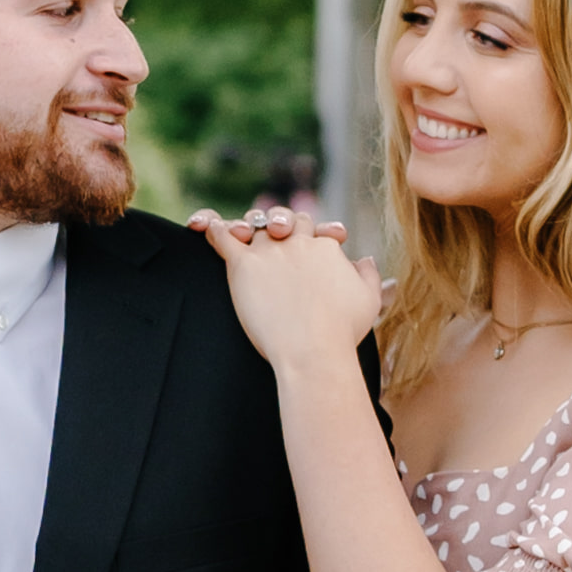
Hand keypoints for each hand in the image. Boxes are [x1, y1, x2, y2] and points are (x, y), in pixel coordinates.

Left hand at [190, 204, 383, 378]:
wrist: (313, 351)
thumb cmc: (342, 332)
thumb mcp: (369, 300)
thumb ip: (369, 275)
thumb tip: (364, 259)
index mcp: (325, 247)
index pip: (314, 231)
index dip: (310, 237)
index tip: (306, 251)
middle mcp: (297, 242)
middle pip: (286, 220)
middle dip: (281, 225)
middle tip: (274, 237)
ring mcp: (269, 252)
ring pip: (256, 224)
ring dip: (249, 226)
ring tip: (241, 233)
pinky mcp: (244, 265)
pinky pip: (224, 237)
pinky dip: (213, 229)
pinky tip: (202, 227)